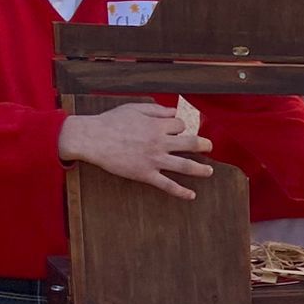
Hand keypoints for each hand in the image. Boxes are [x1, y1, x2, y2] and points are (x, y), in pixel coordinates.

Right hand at [59, 102, 212, 200]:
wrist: (94, 139)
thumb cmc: (111, 121)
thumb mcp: (134, 108)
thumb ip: (156, 110)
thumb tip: (174, 111)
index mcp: (157, 125)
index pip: (180, 125)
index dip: (182, 126)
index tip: (181, 130)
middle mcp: (160, 142)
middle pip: (191, 143)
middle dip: (204, 144)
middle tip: (209, 146)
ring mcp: (154, 160)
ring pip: (185, 166)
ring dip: (201, 169)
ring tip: (210, 171)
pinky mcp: (146, 175)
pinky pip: (168, 185)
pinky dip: (182, 191)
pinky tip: (191, 195)